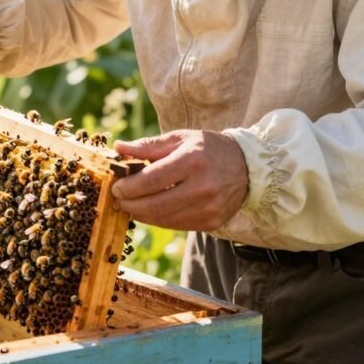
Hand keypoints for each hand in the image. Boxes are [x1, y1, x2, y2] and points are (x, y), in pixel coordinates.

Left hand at [111, 130, 248, 230]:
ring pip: (163, 219)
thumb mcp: (180, 139)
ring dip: (140, 214)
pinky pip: (175, 224)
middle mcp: (203, 187)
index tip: (116, 186)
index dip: (129, 187)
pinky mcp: (212, 222)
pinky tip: (149, 210)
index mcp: (193, 160)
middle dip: (130, 203)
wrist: (248, 167)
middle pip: (155, 204)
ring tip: (130, 204)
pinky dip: (157, 219)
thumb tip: (119, 148)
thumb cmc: (208, 148)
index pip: (152, 180)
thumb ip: (148, 146)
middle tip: (118, 198)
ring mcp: (209, 208)